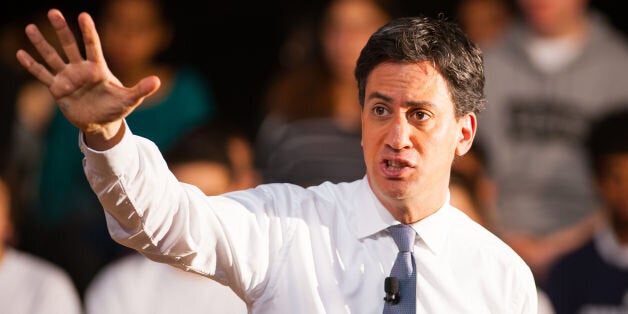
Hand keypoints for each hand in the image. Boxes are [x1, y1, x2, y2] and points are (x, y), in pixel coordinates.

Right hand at [15, 9, 160, 149]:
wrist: (102, 122)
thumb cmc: (116, 108)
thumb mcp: (130, 99)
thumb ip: (141, 89)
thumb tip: (157, 80)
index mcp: (98, 69)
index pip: (92, 46)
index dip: (88, 32)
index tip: (84, 16)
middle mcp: (81, 69)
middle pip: (70, 45)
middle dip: (62, 30)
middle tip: (53, 12)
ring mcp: (68, 77)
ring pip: (52, 57)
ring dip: (41, 43)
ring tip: (30, 27)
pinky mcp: (57, 89)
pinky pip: (42, 75)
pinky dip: (31, 65)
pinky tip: (20, 53)